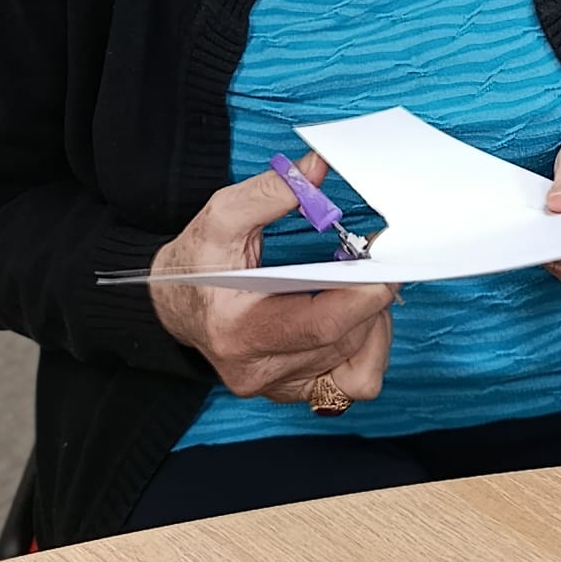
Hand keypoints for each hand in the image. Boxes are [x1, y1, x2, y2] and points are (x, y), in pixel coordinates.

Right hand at [149, 153, 395, 403]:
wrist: (174, 305)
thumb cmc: (196, 262)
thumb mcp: (221, 217)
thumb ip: (271, 192)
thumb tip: (317, 169)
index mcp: (238, 330)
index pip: (320, 325)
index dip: (364, 297)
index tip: (386, 266)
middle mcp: (258, 369)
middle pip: (344, 341)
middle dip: (372, 300)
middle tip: (378, 263)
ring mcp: (277, 386)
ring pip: (357, 366)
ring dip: (372, 324)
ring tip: (360, 288)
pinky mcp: (293, 392)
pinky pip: (354, 384)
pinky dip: (367, 350)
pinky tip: (355, 320)